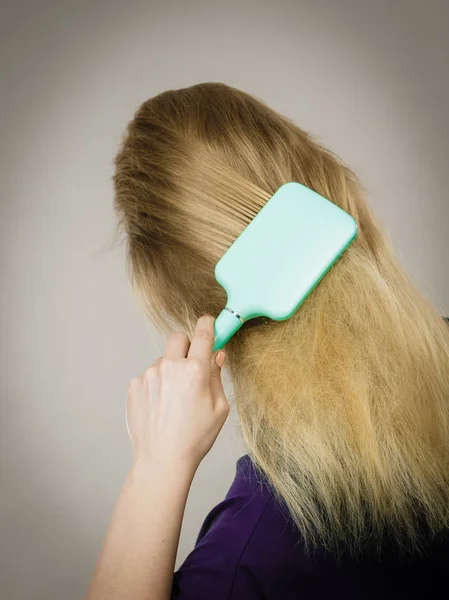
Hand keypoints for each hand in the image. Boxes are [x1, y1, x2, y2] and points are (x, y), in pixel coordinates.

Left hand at [125, 315, 228, 471]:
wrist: (161, 460)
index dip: (207, 324)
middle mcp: (170, 367)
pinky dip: (156, 385)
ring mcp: (149, 375)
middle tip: (191, 366)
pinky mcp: (134, 385)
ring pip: (163, 361)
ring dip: (170, 371)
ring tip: (174, 401)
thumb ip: (216, 376)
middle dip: (186, 346)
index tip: (208, 323)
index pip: (202, 334)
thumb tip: (216, 355)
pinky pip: (149, 376)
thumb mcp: (219, 408)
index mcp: (195, 370)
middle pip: (177, 338)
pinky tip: (160, 407)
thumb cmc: (194, 437)